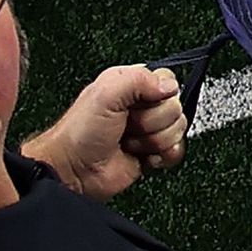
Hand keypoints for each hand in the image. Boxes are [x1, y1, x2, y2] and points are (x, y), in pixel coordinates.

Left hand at [23, 65, 185, 199]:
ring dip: (152, 141)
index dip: (158, 94)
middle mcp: (142, 105)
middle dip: (152, 122)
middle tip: (127, 126)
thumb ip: (139, 79)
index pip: (168, 80)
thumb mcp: (105, 93)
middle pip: (175, 108)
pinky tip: (144, 156)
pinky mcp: (152, 154)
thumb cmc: (80, 132)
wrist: (74, 171)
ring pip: (178, 130)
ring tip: (128, 142)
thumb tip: (169, 86)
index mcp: (132, 84)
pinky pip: (177, 152)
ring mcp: (149, 131)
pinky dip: (163, 156)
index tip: (137, 104)